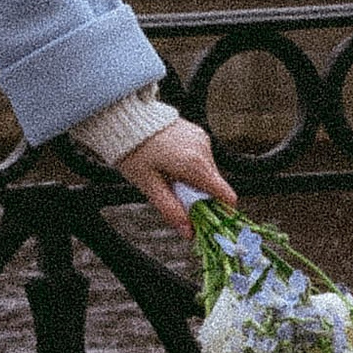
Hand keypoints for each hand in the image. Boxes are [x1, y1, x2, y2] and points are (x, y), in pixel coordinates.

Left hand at [117, 117, 233, 231]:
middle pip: (215, 186)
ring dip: (194, 181)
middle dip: (200, 197)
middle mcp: (204, 151)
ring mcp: (202, 140)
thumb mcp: (149, 186)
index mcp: (195, 165)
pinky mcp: (197, 133)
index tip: (208, 221)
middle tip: (175, 198)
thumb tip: (188, 233)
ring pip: (208, 172)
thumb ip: (171, 210)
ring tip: (168, 177)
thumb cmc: (134, 152)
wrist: (126, 119)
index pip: (226, 195)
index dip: (221, 212)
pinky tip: (171, 163)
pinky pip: (201, 158)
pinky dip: (191, 167)